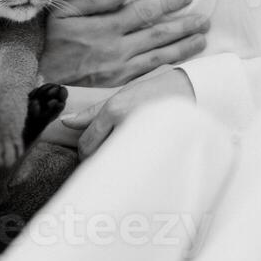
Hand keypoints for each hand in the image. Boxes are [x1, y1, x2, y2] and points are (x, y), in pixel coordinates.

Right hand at [39, 0, 208, 86]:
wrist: (38, 76)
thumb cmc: (50, 39)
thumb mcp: (65, 11)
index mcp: (106, 27)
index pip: (145, 11)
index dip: (169, 2)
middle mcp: (117, 49)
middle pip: (159, 34)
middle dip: (185, 25)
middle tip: (205, 19)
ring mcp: (120, 70)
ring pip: (160, 57)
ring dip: (184, 47)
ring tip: (202, 39)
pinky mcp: (119, 84)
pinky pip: (149, 74)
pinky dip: (168, 67)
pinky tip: (181, 61)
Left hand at [61, 68, 195, 157]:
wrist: (193, 91)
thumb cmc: (155, 91)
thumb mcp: (123, 94)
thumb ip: (93, 111)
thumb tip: (66, 121)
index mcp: (114, 109)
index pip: (87, 143)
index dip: (85, 151)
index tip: (91, 152)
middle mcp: (124, 124)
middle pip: (97, 158)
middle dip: (98, 161)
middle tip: (107, 158)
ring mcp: (141, 138)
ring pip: (115, 165)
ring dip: (115, 166)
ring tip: (124, 158)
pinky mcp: (157, 150)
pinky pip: (134, 169)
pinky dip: (132, 169)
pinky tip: (138, 163)